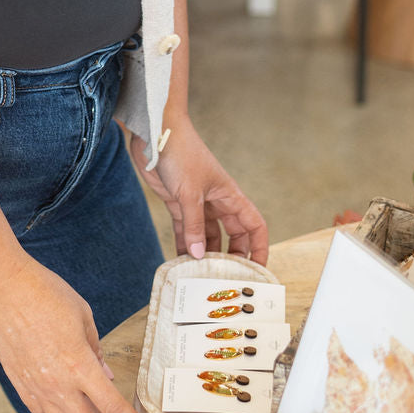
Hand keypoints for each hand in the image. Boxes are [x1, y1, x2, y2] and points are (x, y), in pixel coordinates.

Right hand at [0, 253, 159, 412]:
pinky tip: (54, 388)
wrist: (4, 286)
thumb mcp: (83, 315)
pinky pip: (39, 411)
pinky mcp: (18, 383)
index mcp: (80, 363)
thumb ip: (96, 350)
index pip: (113, 408)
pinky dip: (52, 408)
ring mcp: (36, 386)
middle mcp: (58, 382)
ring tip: (78, 394)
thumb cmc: (45, 293)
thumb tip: (104, 374)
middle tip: (105, 401)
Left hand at [129, 118, 268, 265]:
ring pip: (206, 235)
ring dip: (204, 253)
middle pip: (232, 235)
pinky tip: (181, 261)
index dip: (259, 247)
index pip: (254, 225)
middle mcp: (216, 201)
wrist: (155, 133)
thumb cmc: (180, 152)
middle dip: (230, 256)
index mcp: (229, 195)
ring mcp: (196, 202)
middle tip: (224, 279)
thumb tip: (200, 255)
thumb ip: (194, 225)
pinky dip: (184, 244)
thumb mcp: (190, 192)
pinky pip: (185, 229)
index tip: (257, 270)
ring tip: (200, 276)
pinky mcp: (177, 202)